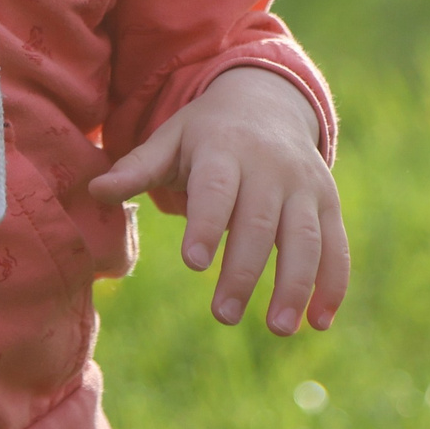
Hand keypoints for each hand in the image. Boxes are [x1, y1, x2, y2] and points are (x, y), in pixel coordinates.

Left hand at [90, 66, 347, 334]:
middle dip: (243, 271)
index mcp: (225, 150)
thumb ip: (136, 169)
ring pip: (305, 238)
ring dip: (295, 285)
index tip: (193, 263)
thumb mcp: (170, 140)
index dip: (208, 224)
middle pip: (260, 222)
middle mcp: (270, 167)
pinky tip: (319, 322)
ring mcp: (304, 185)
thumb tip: (92, 192)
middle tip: (222, 314)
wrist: (267, 100)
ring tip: (276, 329)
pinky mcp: (327, 203)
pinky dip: (333, 284)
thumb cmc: (206, 134)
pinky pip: (336, 245)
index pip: (217, 189)